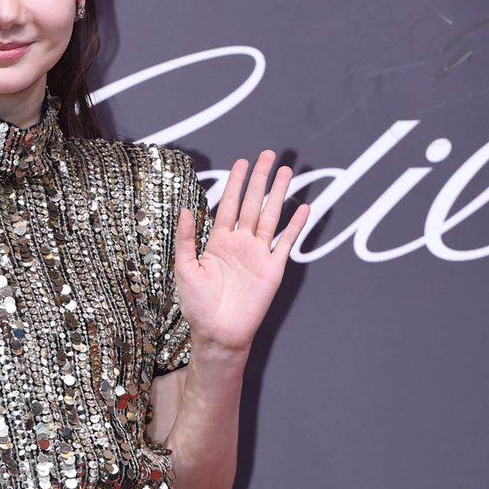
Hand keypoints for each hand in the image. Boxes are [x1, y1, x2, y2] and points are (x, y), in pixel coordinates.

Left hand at [174, 151, 309, 355]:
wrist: (218, 333)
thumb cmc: (198, 306)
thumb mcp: (184, 269)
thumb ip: (186, 239)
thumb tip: (186, 209)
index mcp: (219, 242)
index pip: (229, 205)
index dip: (236, 184)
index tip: (242, 162)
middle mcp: (241, 244)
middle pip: (252, 204)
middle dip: (260, 179)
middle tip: (268, 155)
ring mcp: (258, 255)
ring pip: (271, 216)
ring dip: (279, 194)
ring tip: (287, 172)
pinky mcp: (273, 269)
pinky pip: (286, 242)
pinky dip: (295, 225)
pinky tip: (304, 208)